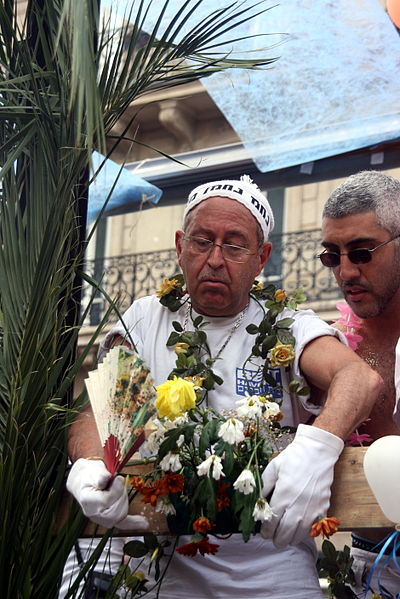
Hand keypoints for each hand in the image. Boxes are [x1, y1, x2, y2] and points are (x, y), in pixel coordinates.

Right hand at [66, 458, 148, 529]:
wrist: (82, 482)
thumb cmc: (89, 475)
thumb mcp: (93, 470)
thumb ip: (100, 475)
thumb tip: (107, 478)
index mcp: (87, 500)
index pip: (106, 501)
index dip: (116, 489)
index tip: (118, 478)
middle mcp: (92, 513)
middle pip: (115, 512)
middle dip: (121, 496)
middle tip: (119, 483)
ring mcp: (99, 518)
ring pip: (120, 517)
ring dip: (124, 501)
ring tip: (118, 490)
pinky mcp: (107, 519)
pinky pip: (122, 524)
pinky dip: (133, 523)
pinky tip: (144, 523)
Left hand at [260, 424, 342, 547]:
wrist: (317, 452)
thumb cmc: (293, 458)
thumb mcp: (273, 468)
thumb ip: (264, 486)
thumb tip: (259, 501)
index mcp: (283, 495)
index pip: (271, 522)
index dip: (266, 531)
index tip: (263, 533)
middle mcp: (297, 506)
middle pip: (284, 534)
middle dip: (276, 539)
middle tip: (272, 538)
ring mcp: (312, 509)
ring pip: (299, 536)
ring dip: (290, 539)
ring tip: (284, 537)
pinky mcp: (323, 509)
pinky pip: (313, 530)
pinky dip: (305, 534)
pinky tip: (299, 531)